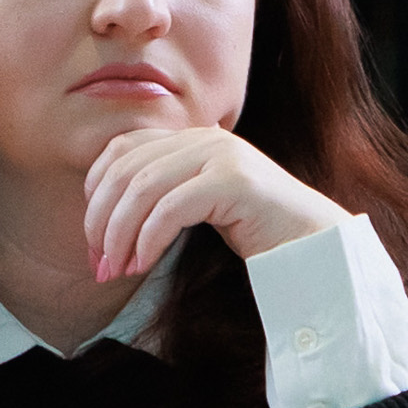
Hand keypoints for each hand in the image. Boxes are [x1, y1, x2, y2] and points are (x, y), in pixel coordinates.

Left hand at [84, 125, 345, 281]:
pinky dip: (148, 239)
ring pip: (143, 189)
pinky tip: (143, 264)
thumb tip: (102, 224)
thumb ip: (163, 197)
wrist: (315, 246)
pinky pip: (171, 208)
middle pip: (125, 170)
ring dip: (120, 235)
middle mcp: (204, 138)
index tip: (92, 240)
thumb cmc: (256, 234)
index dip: (95, 193)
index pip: (121, 150)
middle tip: (99, 264)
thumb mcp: (199, 207)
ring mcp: (221, 155)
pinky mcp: (234, 180)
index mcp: (192, 138)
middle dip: (101, 220)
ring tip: (117, 270)